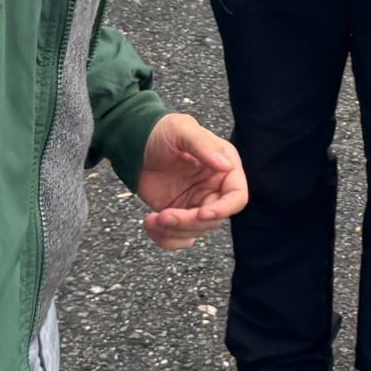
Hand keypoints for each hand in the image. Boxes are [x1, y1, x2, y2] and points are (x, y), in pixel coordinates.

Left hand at [136, 112, 246, 249]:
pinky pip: (179, 238)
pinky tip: (150, 225)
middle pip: (213, 220)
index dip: (224, 209)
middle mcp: (214, 188)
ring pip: (196, 232)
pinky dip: (166, 240)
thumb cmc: (161, 130)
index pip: (237, 196)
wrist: (133, 143)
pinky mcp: (179, 215)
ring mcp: (196, 204)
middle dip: (188, 222)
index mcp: (224, 167)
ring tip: (151, 219)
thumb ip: (203, 146)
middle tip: (164, 216)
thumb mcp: (182, 130)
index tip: (201, 213)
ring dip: (173, 231)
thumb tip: (226, 165)